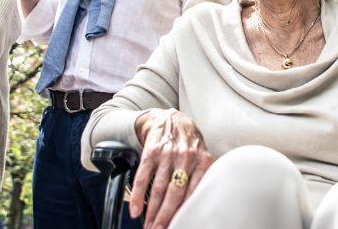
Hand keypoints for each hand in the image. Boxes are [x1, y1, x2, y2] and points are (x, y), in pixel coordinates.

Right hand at [131, 109, 214, 227]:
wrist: (170, 119)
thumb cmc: (188, 143)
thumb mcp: (201, 156)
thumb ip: (201, 177)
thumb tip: (197, 206)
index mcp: (203, 161)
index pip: (194, 192)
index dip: (185, 212)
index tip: (179, 225)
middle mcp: (186, 157)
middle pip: (175, 194)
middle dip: (166, 216)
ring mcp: (168, 154)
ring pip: (158, 188)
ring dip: (152, 211)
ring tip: (149, 225)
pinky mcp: (151, 152)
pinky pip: (143, 177)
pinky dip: (136, 196)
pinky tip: (134, 210)